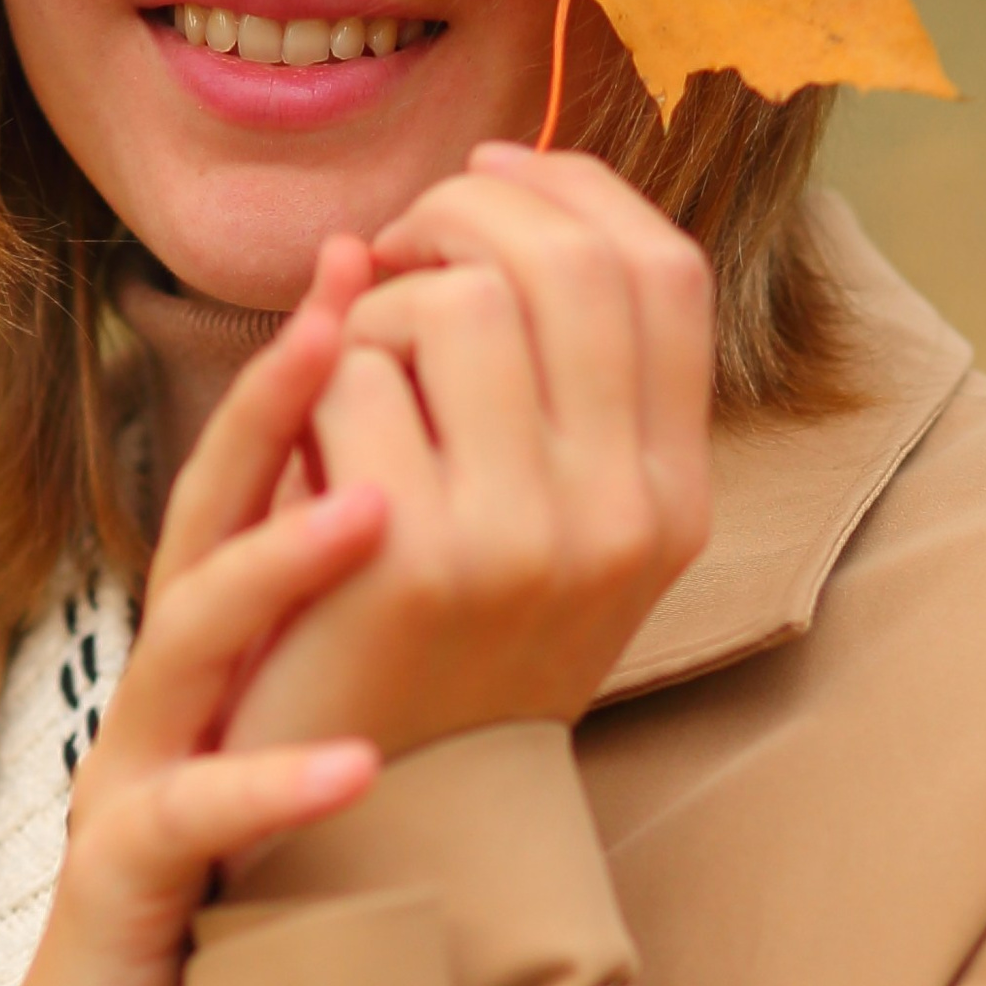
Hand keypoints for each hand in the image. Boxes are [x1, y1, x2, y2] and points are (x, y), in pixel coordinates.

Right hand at [0, 242, 386, 985]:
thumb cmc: (219, 911)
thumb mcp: (281, 745)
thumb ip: (325, 641)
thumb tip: (417, 516)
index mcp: (209, 653)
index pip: (256, 478)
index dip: (312, 367)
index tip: (386, 254)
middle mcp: (161, 692)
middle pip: (203, 514)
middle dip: (274, 401)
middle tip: (354, 298)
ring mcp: (134, 780)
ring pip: (187, 641)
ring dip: (278, 566)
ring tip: (377, 505)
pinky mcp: (126, 890)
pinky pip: (192, 823)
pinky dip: (273, 789)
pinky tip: (356, 768)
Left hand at [221, 146, 714, 774]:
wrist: (377, 817)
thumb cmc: (446, 646)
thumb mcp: (550, 521)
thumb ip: (556, 368)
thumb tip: (500, 168)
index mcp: (674, 498)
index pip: (664, 269)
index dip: (573, 190)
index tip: (486, 178)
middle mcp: (623, 517)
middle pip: (564, 260)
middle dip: (458, 213)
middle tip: (390, 247)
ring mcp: (523, 541)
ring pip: (456, 301)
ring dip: (380, 307)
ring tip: (353, 375)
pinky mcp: (411, 560)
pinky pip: (355, 373)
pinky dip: (313, 383)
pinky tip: (310, 451)